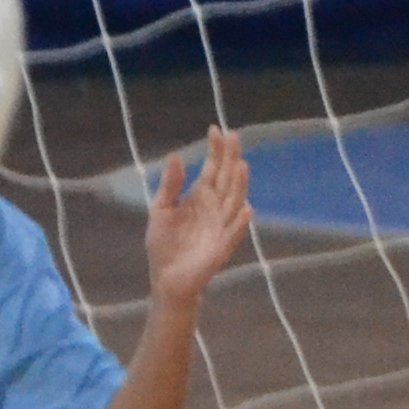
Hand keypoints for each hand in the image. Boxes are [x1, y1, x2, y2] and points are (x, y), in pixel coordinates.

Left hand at [147, 127, 253, 306]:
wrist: (166, 278)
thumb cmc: (164, 244)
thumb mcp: (161, 209)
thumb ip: (171, 185)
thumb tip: (176, 156)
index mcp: (200, 198)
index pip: (212, 170)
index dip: (215, 151)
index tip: (215, 129)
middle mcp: (214, 209)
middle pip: (226, 180)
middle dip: (230, 159)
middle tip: (234, 136)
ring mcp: (220, 227)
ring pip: (233, 202)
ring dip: (240, 185)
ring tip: (242, 166)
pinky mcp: (220, 248)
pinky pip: (232, 234)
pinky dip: (240, 223)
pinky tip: (246, 210)